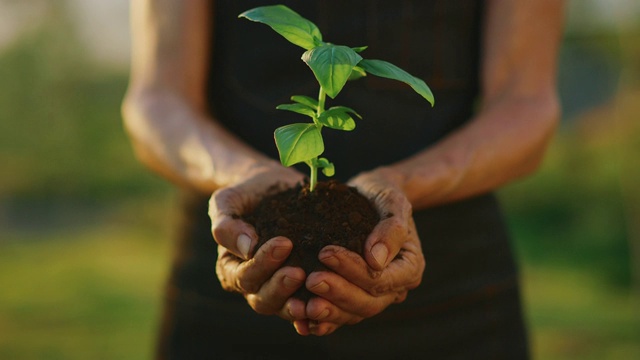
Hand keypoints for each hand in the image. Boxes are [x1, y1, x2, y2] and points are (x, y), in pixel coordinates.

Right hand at [209, 164, 306, 318]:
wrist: (273, 188)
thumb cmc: (247, 194)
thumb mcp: (228, 201)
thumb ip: (227, 224)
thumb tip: (248, 248)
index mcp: (232, 269)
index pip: (244, 276)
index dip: (263, 264)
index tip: (284, 243)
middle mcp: (255, 284)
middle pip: (264, 299)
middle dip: (281, 287)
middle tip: (300, 272)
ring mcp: (280, 288)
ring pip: (286, 307)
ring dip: (300, 304)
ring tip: (317, 297)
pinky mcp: (303, 286)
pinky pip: (309, 304)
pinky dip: (319, 309)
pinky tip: (332, 303)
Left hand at [293, 167, 424, 335]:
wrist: (369, 197)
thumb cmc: (381, 194)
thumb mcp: (390, 201)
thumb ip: (390, 229)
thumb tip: (376, 261)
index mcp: (410, 268)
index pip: (381, 278)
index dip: (353, 270)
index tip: (325, 253)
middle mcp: (395, 288)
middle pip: (368, 303)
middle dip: (338, 293)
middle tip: (311, 280)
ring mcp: (374, 296)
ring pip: (353, 314)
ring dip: (328, 313)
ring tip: (301, 306)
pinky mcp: (354, 297)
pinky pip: (340, 315)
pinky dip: (321, 320)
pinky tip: (300, 320)